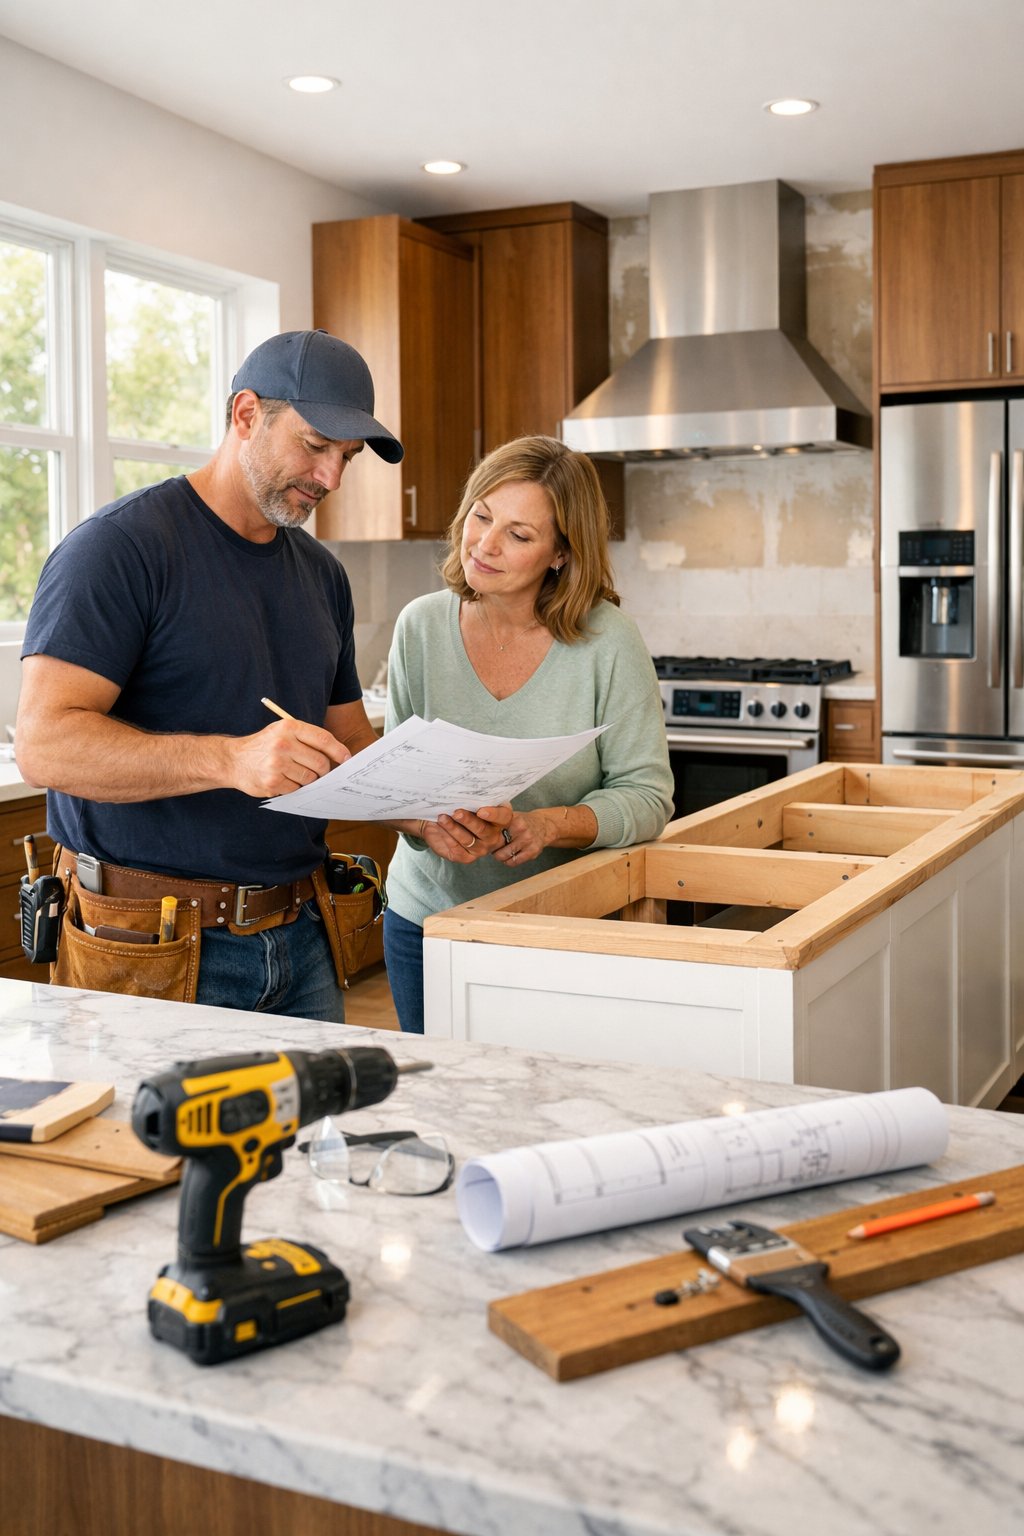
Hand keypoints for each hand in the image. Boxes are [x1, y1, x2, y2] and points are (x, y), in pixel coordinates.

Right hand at [227, 720, 350, 797]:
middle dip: (324, 770)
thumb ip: (306, 738)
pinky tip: (284, 780)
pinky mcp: (273, 782)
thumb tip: (337, 754)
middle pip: (320, 762)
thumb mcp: (282, 731)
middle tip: (320, 772)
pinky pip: (297, 789)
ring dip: (309, 780)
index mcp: (289, 727)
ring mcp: (277, 764)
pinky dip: (295, 787)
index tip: (347, 759)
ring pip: (310, 778)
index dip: (339, 750)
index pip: (323, 739)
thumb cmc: (263, 746)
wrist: (232, 760)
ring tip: (296, 774)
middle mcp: (283, 744)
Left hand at [427, 804, 511, 862]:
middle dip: (469, 821)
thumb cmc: (461, 807)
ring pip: (468, 840)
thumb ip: (474, 797)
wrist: (444, 821)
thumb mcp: (470, 799)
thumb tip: (467, 791)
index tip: (481, 811)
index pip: (503, 816)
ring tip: (442, 818)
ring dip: (453, 828)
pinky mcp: (467, 857)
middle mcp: (493, 835)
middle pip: (483, 829)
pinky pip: (457, 849)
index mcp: (500, 818)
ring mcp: (481, 848)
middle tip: (457, 813)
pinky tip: (440, 827)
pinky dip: (447, 837)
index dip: (494, 814)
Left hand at [479, 807, 549, 869]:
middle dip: (489, 844)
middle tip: (490, 842)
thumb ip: (494, 819)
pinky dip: (507, 860)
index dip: (490, 814)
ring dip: (498, 854)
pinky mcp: (532, 851)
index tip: (480, 812)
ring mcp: (527, 840)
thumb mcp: (509, 815)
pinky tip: (510, 853)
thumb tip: (472, 820)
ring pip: (502, 855)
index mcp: (513, 816)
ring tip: (502, 848)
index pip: (501, 814)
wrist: (544, 826)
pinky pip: (511, 862)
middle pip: (497, 841)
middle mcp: (520, 827)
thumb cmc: (520, 822)